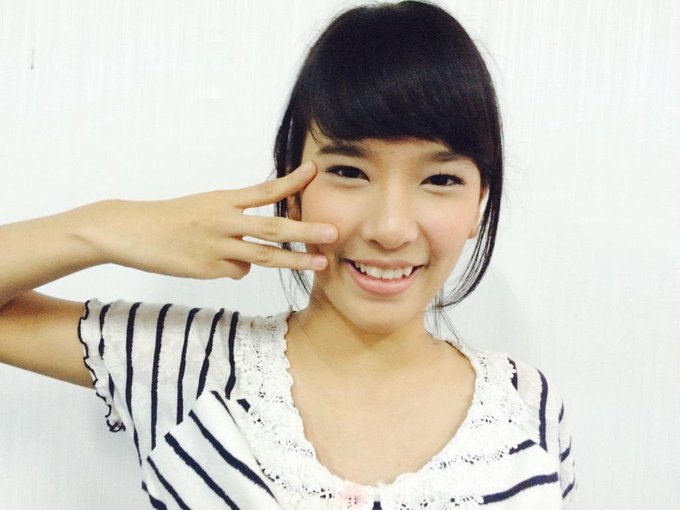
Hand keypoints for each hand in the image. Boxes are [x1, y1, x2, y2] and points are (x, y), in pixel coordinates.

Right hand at [83, 161, 335, 278]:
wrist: (130, 231)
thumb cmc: (171, 219)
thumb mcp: (205, 209)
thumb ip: (235, 224)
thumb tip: (252, 257)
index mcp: (224, 200)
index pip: (265, 190)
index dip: (292, 182)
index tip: (315, 171)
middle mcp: (223, 221)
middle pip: (271, 228)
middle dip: (306, 230)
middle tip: (334, 232)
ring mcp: (216, 247)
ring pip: (262, 256)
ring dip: (294, 260)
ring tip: (321, 264)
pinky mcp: (207, 268)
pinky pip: (237, 271)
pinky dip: (237, 269)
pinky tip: (215, 262)